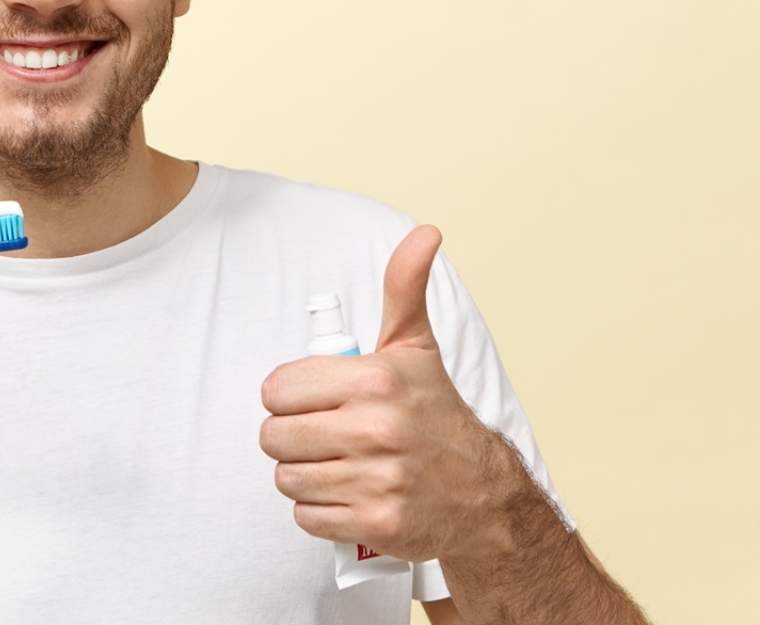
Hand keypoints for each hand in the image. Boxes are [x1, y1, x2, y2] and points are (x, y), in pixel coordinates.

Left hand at [259, 225, 516, 561]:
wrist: (485, 494)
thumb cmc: (437, 416)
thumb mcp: (415, 347)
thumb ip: (404, 288)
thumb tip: (424, 234)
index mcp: (375, 380)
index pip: (276, 391)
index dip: (288, 398)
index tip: (313, 402)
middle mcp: (376, 429)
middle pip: (274, 437)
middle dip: (291, 438)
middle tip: (323, 436)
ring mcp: (378, 480)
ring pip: (287, 478)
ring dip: (304, 476)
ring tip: (338, 465)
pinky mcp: (376, 525)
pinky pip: (306, 517)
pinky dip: (320, 511)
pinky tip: (348, 494)